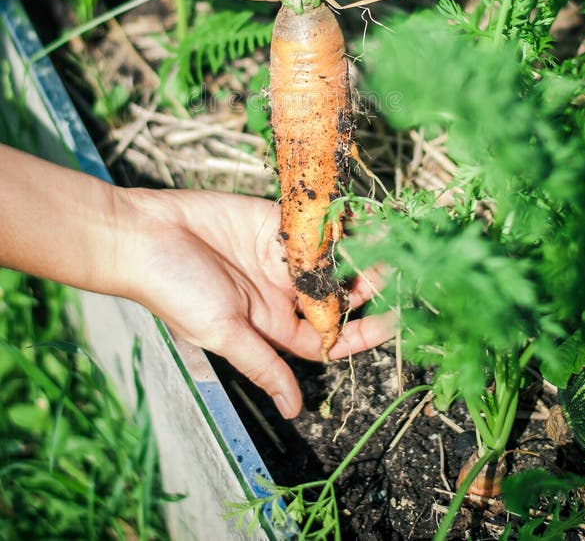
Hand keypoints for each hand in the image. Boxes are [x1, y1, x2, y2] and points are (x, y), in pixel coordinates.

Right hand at [124, 186, 391, 417]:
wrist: (145, 235)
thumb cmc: (176, 291)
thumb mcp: (223, 333)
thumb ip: (264, 364)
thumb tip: (294, 410)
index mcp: (271, 323)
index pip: (326, 336)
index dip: (359, 333)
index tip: (391, 323)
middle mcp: (280, 290)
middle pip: (335, 295)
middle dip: (365, 287)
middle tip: (395, 272)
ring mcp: (278, 253)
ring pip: (330, 257)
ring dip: (357, 253)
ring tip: (388, 243)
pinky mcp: (272, 219)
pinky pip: (311, 224)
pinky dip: (334, 222)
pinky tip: (358, 218)